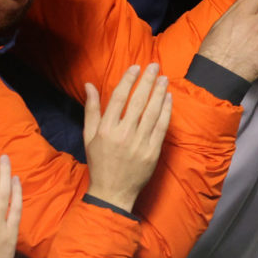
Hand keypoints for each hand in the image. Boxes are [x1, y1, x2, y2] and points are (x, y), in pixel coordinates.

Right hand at [83, 65, 172, 211]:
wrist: (112, 191)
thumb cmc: (99, 161)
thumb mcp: (88, 136)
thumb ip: (91, 110)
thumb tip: (89, 85)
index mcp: (105, 130)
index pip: (118, 99)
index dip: (128, 81)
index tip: (136, 67)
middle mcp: (122, 134)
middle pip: (137, 102)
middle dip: (147, 82)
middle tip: (154, 66)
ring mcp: (139, 143)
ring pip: (151, 112)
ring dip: (159, 93)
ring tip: (163, 79)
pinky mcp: (152, 152)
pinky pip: (161, 127)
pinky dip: (166, 111)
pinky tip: (168, 98)